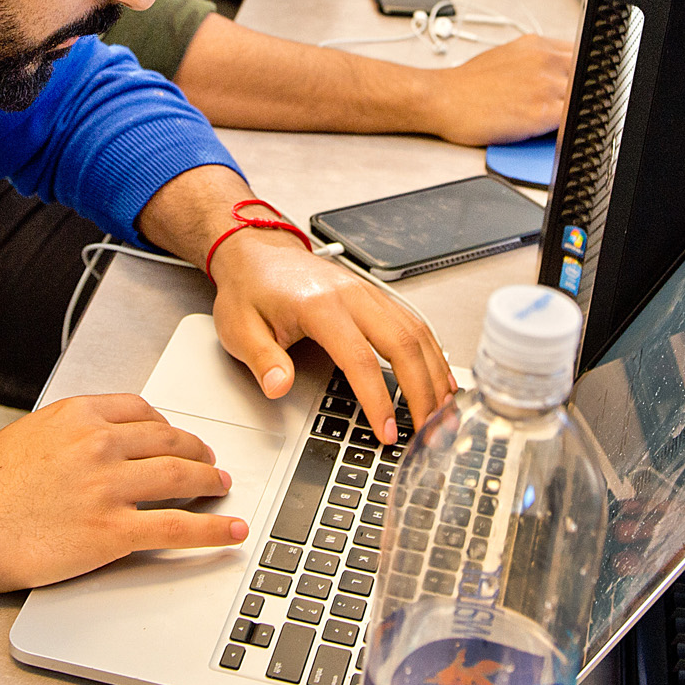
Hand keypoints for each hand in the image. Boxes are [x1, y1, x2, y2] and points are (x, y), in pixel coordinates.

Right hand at [0, 394, 240, 603]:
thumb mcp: (25, 437)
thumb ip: (66, 436)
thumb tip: (94, 445)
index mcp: (77, 415)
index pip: (141, 410)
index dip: (168, 425)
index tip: (177, 435)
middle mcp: (98, 444)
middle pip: (170, 440)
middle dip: (198, 451)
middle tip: (210, 462)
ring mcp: (109, 488)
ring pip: (182, 477)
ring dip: (212, 482)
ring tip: (223, 488)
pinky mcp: (112, 532)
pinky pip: (178, 528)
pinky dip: (213, 530)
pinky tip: (229, 530)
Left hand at [209, 230, 456, 441]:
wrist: (257, 252)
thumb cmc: (250, 290)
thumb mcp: (240, 328)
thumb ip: (262, 360)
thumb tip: (279, 386)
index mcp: (320, 305)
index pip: (360, 359)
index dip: (378, 400)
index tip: (387, 431)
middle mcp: (352, 296)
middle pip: (402, 344)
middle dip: (421, 391)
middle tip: (429, 429)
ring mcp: (367, 293)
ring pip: (415, 332)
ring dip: (434, 372)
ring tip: (444, 410)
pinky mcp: (374, 297)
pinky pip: (413, 323)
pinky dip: (432, 352)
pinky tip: (439, 376)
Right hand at [414, 34, 573, 145]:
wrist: (441, 98)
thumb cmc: (467, 84)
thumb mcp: (508, 57)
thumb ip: (538, 62)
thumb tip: (558, 74)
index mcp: (538, 45)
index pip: (582, 55)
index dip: (585, 74)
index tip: (583, 86)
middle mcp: (545, 61)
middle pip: (589, 77)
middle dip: (582, 93)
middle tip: (567, 107)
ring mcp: (546, 86)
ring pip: (584, 100)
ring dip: (575, 111)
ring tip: (559, 123)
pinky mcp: (542, 113)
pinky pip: (572, 123)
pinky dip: (569, 129)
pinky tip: (556, 134)